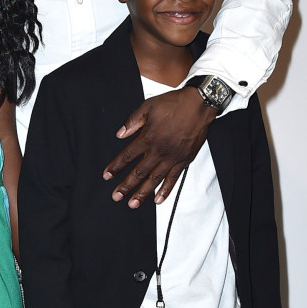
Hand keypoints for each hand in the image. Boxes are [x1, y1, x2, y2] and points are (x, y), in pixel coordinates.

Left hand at [103, 86, 215, 207]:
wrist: (199, 104)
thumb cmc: (174, 104)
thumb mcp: (148, 107)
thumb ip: (132, 121)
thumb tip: (119, 134)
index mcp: (148, 138)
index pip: (127, 156)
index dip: (115, 167)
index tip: (107, 176)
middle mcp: (158, 151)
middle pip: (138, 172)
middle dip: (126, 186)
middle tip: (116, 196)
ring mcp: (172, 157)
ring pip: (154, 179)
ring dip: (142, 193)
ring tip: (133, 203)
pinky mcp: (184, 160)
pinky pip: (173, 179)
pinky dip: (165, 190)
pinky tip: (158, 200)